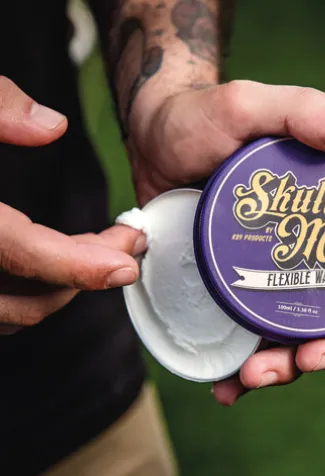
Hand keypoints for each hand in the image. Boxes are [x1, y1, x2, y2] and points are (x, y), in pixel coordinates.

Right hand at [0, 77, 145, 333]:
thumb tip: (51, 127)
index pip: (21, 252)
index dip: (79, 264)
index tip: (127, 263)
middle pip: (26, 300)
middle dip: (86, 276)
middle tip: (126, 244)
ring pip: (7, 314)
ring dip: (59, 290)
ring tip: (97, 253)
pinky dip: (25, 294)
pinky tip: (48, 266)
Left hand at [128, 80, 324, 402]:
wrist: (154, 140)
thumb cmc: (202, 118)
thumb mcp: (249, 107)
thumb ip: (301, 111)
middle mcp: (305, 247)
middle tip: (303, 361)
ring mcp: (269, 272)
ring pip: (296, 334)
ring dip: (287, 368)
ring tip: (255, 375)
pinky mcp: (233, 288)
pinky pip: (248, 335)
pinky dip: (244, 366)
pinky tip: (229, 382)